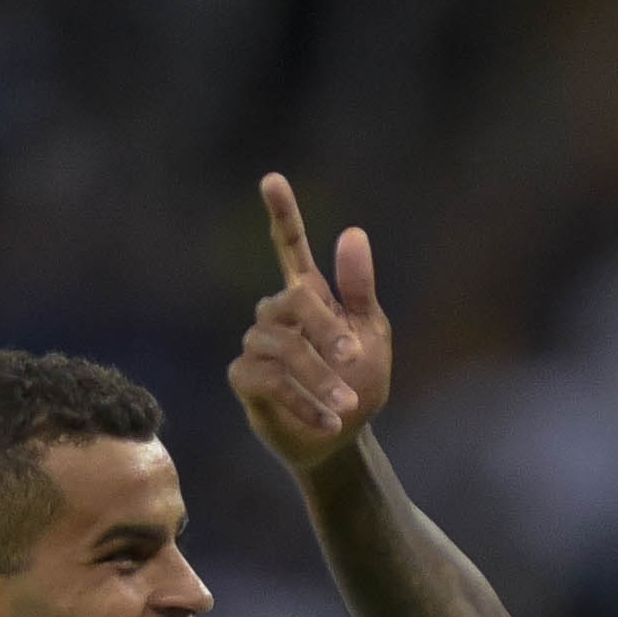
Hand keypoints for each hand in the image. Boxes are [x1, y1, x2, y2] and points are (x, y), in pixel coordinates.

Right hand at [229, 173, 391, 472]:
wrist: (343, 437)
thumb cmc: (359, 381)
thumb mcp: (372, 335)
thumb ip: (359, 289)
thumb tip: (352, 232)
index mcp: (309, 297)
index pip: (289, 247)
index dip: (283, 214)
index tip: (272, 179)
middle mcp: (276, 314)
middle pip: (290, 300)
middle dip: (324, 328)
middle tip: (355, 355)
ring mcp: (257, 345)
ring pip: (281, 347)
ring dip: (319, 377)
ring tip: (347, 404)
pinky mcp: (245, 379)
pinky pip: (268, 381)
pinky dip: (303, 402)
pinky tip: (330, 420)